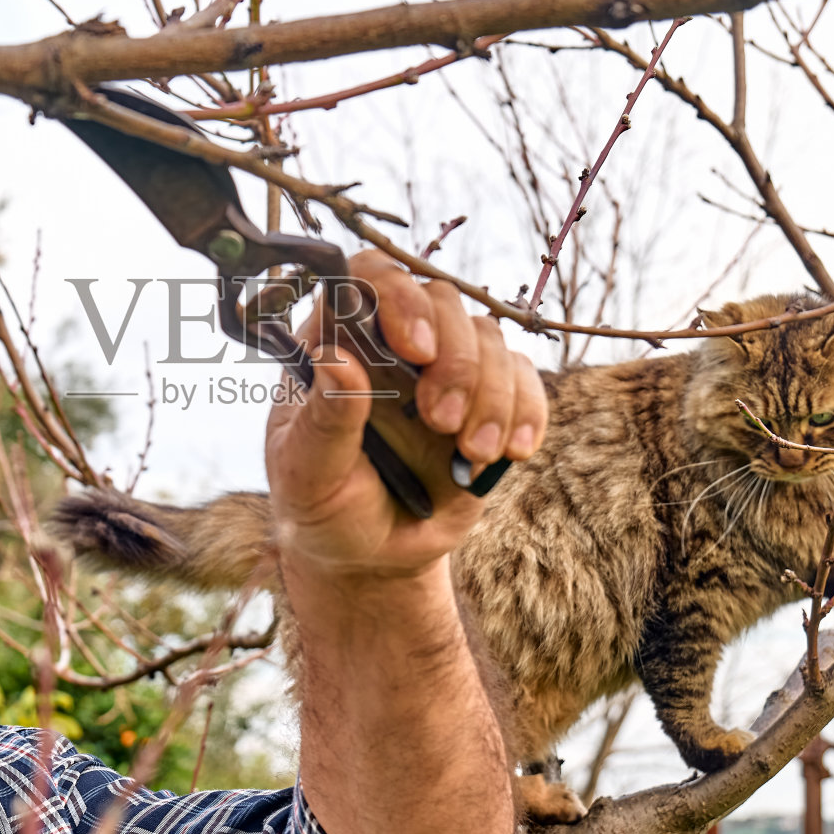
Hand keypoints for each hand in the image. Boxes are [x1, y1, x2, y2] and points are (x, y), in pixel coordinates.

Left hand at [265, 250, 546, 580]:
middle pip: (441, 301)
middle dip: (455, 360)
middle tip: (439, 421)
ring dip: (490, 394)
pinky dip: (526, 411)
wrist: (372, 556)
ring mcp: (444, 369)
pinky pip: (524, 378)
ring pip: (488, 338)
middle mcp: (392, 342)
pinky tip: (512, 452)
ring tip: (471, 452)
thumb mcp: (307, 474)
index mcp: (336, 342)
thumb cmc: (323, 506)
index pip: (368, 277)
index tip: (416, 349)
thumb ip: (323, 420)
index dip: (399, 296)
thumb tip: (336, 359)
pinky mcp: (488, 400)